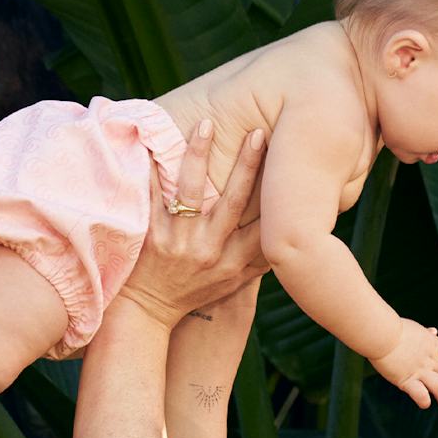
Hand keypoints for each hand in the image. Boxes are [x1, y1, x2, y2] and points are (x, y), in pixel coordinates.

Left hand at [116, 120, 270, 328]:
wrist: (146, 312)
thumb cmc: (193, 293)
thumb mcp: (233, 284)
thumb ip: (259, 261)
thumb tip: (288, 237)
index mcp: (234, 261)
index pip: (265, 224)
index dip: (279, 194)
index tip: (291, 164)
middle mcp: (209, 250)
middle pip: (234, 201)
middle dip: (249, 166)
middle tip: (260, 132)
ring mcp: (178, 241)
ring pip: (191, 192)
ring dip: (198, 156)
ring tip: (206, 125)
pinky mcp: (150, 234)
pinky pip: (151, 195)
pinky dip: (152, 169)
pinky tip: (153, 142)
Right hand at [369, 319, 437, 407]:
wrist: (381, 334)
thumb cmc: (393, 328)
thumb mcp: (415, 328)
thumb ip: (426, 333)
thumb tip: (434, 331)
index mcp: (434, 344)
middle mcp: (430, 358)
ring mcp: (420, 370)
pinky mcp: (406, 381)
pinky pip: (422, 396)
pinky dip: (425, 402)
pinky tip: (425, 403)